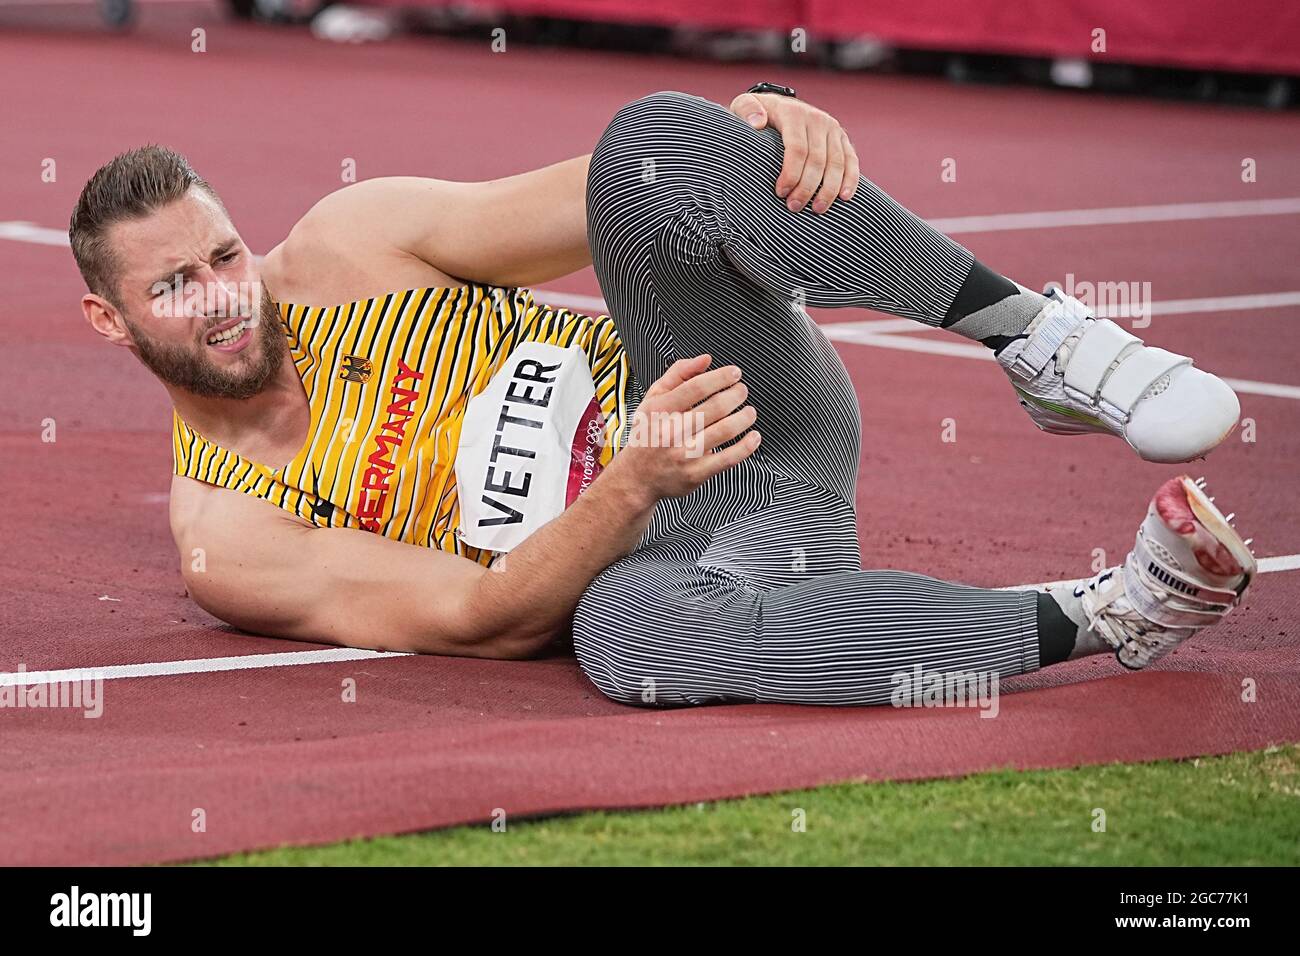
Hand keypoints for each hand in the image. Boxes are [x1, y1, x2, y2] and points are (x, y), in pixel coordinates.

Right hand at [610, 354, 760, 507]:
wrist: (636, 476)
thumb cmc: (647, 435)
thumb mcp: (653, 399)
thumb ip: (678, 374)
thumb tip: (705, 360)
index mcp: (660, 410)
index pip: (696, 387)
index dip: (720, 377)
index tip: (734, 373)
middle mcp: (671, 432)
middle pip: (714, 407)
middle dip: (736, 395)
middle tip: (742, 391)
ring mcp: (684, 454)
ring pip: (724, 431)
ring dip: (744, 418)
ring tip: (749, 411)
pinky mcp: (695, 473)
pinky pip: (727, 459)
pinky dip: (745, 447)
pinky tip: (753, 437)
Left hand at [728, 92, 860, 214]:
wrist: (777, 107)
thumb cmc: (757, 115)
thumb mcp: (743, 106)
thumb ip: (747, 110)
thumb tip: (757, 123)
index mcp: (793, 113)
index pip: (797, 149)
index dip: (791, 174)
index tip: (780, 193)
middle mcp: (816, 118)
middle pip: (817, 160)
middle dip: (807, 188)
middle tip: (794, 207)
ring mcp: (832, 128)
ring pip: (836, 163)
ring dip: (828, 189)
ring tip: (817, 210)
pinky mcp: (842, 137)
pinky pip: (851, 160)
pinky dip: (850, 180)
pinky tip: (844, 198)